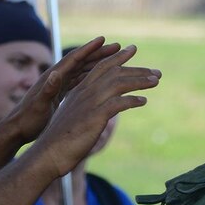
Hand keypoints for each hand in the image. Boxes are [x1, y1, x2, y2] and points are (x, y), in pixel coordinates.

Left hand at [3, 35, 121, 148]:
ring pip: (82, 70)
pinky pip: (79, 80)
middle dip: (98, 53)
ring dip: (98, 63)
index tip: (103, 39)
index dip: (88, 49)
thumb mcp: (39, 106)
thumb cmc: (27, 120)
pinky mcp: (60, 93)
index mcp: (53, 77)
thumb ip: (47, 90)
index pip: (73, 59)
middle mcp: (57, 77)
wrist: (17, 131)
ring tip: (115, 59)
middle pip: (81, 61)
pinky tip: (102, 78)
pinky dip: (91, 76)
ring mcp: (58, 84)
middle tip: (117, 47)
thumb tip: (55, 73)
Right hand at [30, 44, 160, 182]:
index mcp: (79, 90)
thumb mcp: (74, 116)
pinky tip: (143, 101)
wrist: (47, 155)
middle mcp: (85, 92)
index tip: (132, 49)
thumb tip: (102, 108)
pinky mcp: (94, 116)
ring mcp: (89, 103)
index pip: (101, 66)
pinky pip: (118, 103)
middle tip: (156, 71)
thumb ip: (87, 107)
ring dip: (140, 81)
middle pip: (114, 72)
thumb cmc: (61, 140)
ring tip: (156, 81)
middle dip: (137, 69)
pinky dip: (132, 100)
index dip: (118, 57)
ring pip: (119, 83)